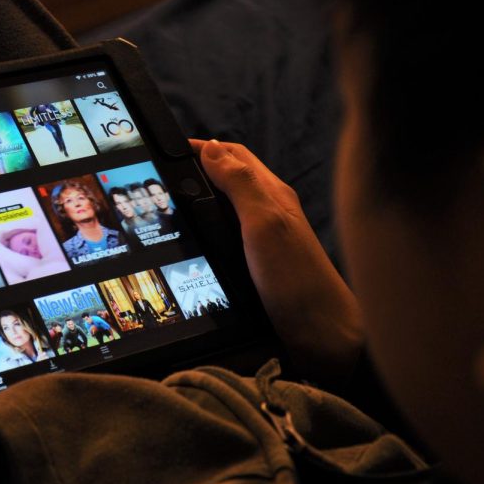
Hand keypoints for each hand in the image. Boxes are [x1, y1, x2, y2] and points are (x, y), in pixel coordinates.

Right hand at [191, 139, 363, 384]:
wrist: (322, 335)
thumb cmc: (297, 279)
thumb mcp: (264, 223)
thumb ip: (239, 184)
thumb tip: (209, 147)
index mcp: (271, 193)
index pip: (233, 155)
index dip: (201, 148)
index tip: (168, 149)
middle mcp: (268, 212)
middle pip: (229, 178)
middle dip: (197, 169)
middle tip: (161, 177)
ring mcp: (263, 240)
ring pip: (226, 208)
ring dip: (200, 201)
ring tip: (169, 206)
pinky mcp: (257, 266)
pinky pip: (227, 236)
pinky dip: (206, 230)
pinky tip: (192, 242)